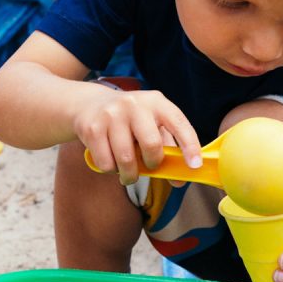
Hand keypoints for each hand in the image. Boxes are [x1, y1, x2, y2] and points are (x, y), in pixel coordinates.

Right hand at [73, 87, 201, 184]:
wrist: (89, 104)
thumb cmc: (129, 120)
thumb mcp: (150, 123)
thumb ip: (167, 148)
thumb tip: (180, 179)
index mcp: (156, 102)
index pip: (178, 123)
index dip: (189, 145)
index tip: (194, 166)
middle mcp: (134, 104)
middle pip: (152, 145)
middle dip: (153, 164)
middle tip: (148, 166)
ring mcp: (111, 115)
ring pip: (127, 160)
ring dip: (130, 174)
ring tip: (128, 172)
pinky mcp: (92, 128)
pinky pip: (107, 164)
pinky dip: (111, 170)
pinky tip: (111, 160)